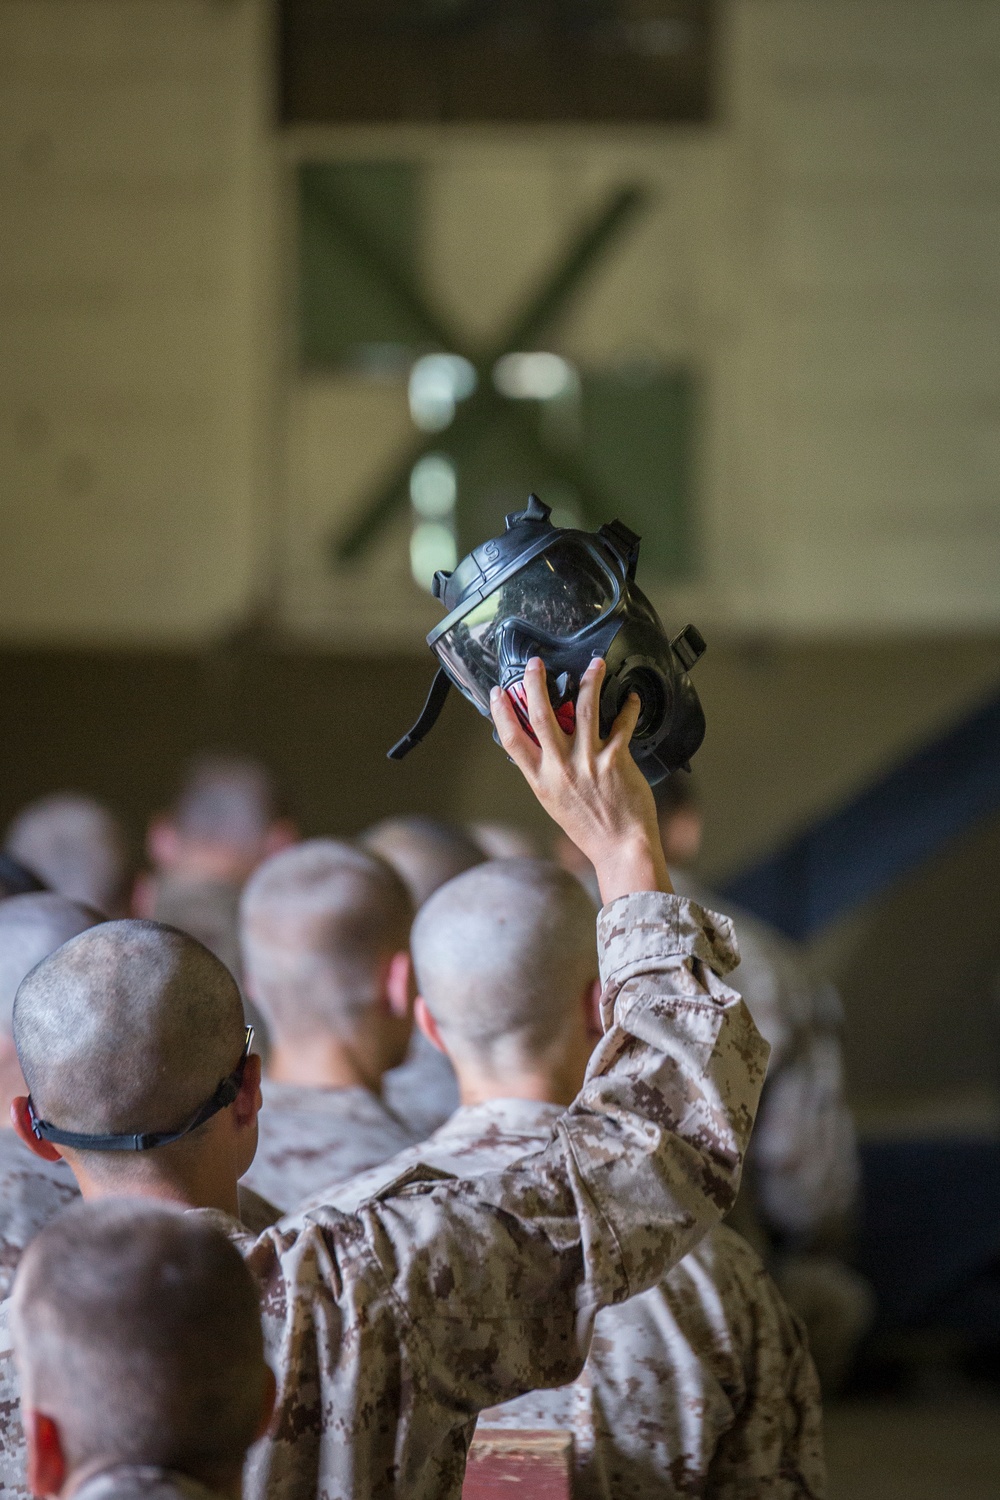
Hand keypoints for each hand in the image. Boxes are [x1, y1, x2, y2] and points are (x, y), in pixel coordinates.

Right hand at [491, 656, 672, 904]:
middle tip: (535, 663)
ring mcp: (588, 762)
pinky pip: (622, 725)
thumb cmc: (589, 828)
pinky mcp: (615, 760)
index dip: (501, 713)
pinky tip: (631, 697)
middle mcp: (561, 768)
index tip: (498, 693)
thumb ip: (547, 773)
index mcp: (541, 779)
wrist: (620, 847)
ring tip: (594, 663)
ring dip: (589, 681)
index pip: (512, 740)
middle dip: (535, 684)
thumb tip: (542, 747)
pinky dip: (629, 708)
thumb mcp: (554, 802)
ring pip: (585, 709)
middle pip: (541, 715)